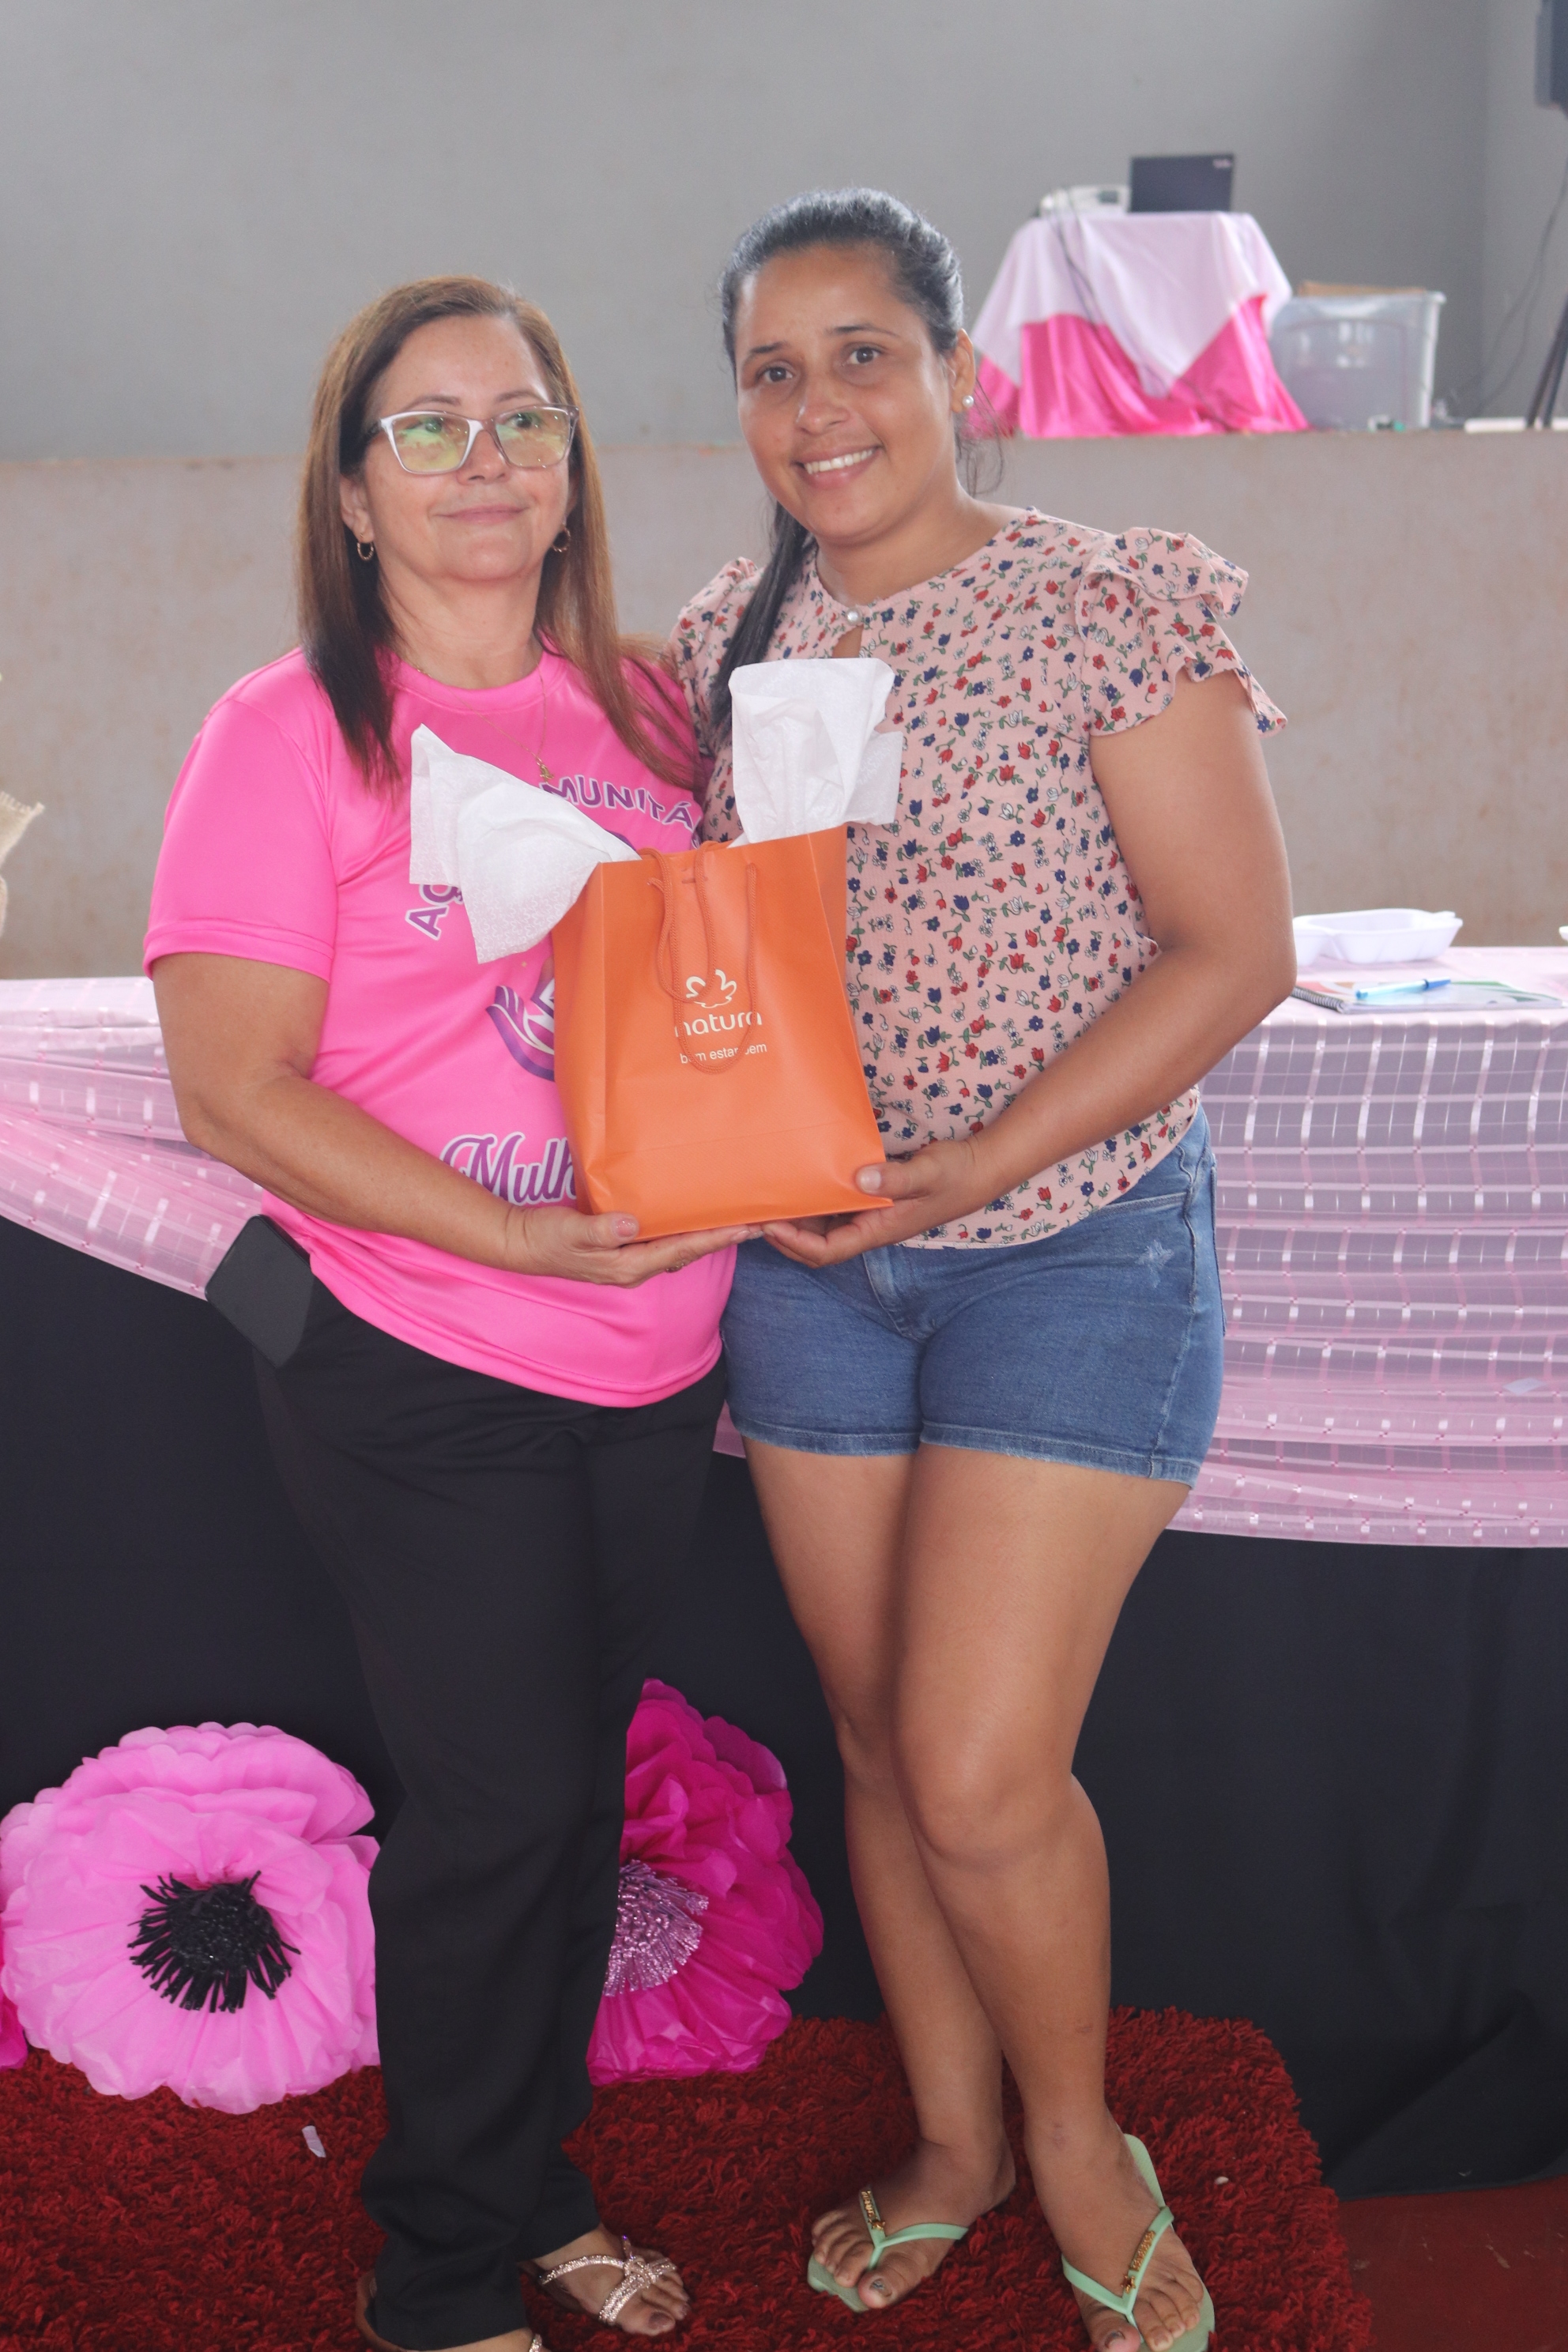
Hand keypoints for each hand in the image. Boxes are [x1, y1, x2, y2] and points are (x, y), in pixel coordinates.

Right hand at [504, 1204, 757, 1286]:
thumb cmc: (544, 1237)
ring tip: (736, 1219)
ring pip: (679, 1248)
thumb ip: (601, 1228)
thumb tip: (633, 1224)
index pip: (682, 1251)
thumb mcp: (570, 1230)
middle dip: (722, 1238)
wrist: (520, 1243)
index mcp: (629, 1266)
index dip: (715, 1239)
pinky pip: (663, 1240)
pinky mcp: (623, 1249)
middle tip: (757, 1222)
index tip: (745, 1228)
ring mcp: (629, 1260)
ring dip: (707, 1235)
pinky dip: (685, 1230)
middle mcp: (635, 1267)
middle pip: (689, 1252)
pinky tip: (695, 1217)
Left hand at [761, 1137, 996, 1266]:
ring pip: (824, 1228)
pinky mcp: (872, 1202)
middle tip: (754, 1212)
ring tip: (767, 1198)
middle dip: (784, 1234)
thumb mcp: (928, 1172)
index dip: (796, 1244)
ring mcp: (870, 1217)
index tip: (771, 1224)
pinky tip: (799, 1182)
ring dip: (796, 1219)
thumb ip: (896, 1178)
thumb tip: (861, 1178)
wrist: (980, 1171)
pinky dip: (813, 1202)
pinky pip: (835, 1209)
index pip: (828, 1251)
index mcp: (879, 1230)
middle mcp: (870, 1228)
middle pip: (817, 1244)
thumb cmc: (955, 1174)